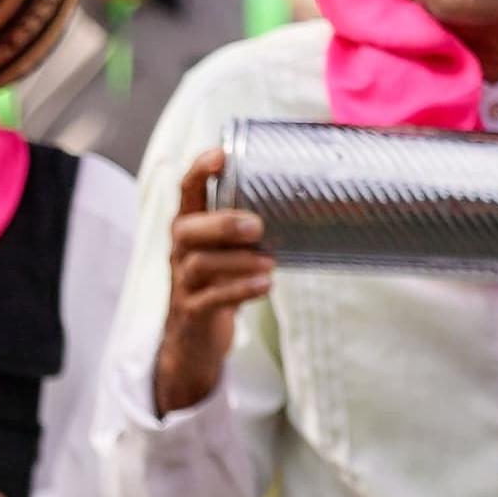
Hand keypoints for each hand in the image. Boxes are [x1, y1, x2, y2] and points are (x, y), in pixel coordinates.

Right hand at [155, 152, 273, 416]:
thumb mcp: (230, 250)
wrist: (194, 342)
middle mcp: (181, 251)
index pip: (186, 191)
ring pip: (199, 264)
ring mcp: (183, 282)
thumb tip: (316, 197)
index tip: (222, 154)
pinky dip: (239, 291)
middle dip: (222, 223)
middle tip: (258, 225)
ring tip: (269, 263)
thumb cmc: (221, 283)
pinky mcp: (193, 312)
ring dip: (237, 261)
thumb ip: (253, 227)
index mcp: (190, 227)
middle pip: (187, 228)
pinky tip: (265, 287)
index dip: (200, 171)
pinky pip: (211, 300)